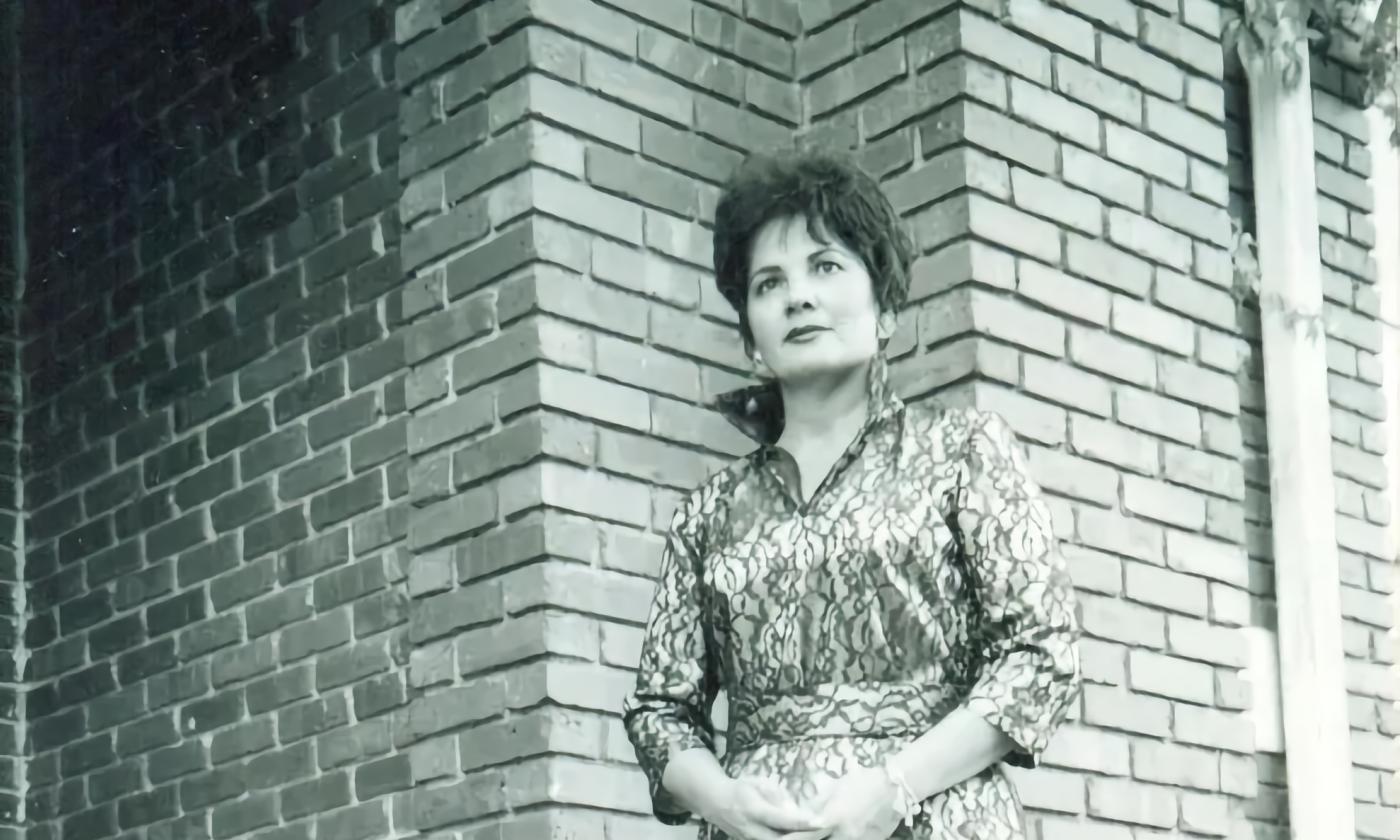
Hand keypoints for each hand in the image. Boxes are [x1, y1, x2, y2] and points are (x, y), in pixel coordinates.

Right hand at [701, 776, 827, 839]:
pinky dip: (794, 839)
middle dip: (806, 838)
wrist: (718, 804)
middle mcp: (753, 830)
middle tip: (826, 829)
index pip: (780, 820)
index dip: (801, 822)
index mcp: (754, 810)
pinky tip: (808, 835)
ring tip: (822, 833)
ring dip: (802, 839)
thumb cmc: (741, 789)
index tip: (820, 821)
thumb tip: (796, 811)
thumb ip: (777, 796)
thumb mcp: (758, 783)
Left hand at [780, 766, 902, 839]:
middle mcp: (845, 834)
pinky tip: (838, 836)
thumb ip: (818, 804)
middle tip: (790, 839)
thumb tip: (804, 816)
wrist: (895, 787)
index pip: (805, 836)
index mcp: (833, 818)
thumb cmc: (863, 781)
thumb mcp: (836, 788)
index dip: (790, 839)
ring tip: (825, 834)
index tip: (779, 839)